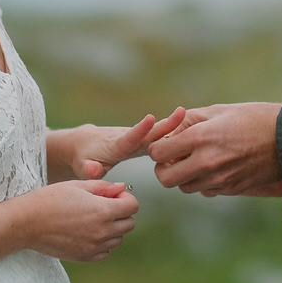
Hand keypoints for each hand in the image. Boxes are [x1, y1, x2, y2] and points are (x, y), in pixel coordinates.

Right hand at [15, 179, 138, 261]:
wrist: (26, 223)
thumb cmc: (50, 199)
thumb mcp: (78, 186)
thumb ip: (104, 187)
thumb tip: (122, 188)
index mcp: (103, 211)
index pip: (133, 206)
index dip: (125, 197)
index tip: (112, 195)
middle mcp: (102, 232)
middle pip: (129, 224)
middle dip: (121, 213)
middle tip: (103, 206)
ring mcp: (94, 247)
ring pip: (118, 239)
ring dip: (113, 229)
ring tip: (93, 219)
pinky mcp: (84, 257)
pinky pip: (105, 253)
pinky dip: (103, 244)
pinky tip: (89, 233)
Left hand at [58, 108, 186, 180]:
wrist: (86, 144)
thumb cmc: (83, 157)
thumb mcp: (83, 166)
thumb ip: (89, 169)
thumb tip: (93, 170)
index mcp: (117, 144)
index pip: (130, 137)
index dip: (140, 129)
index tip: (150, 118)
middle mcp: (131, 138)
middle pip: (152, 132)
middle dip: (166, 123)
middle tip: (183, 112)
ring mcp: (140, 139)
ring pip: (161, 134)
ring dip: (176, 128)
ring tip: (199, 122)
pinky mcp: (146, 142)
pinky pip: (163, 138)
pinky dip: (177, 136)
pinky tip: (195, 137)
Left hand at [148, 102, 281, 196]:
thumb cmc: (254, 119)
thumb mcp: (220, 111)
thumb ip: (188, 121)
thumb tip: (166, 130)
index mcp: (201, 137)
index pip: (158, 153)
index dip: (159, 147)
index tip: (168, 142)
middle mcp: (207, 162)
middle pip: (165, 179)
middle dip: (165, 168)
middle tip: (174, 157)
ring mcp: (220, 179)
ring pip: (184, 187)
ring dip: (185, 176)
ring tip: (197, 160)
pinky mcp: (232, 189)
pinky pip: (206, 191)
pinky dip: (204, 181)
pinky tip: (216, 166)